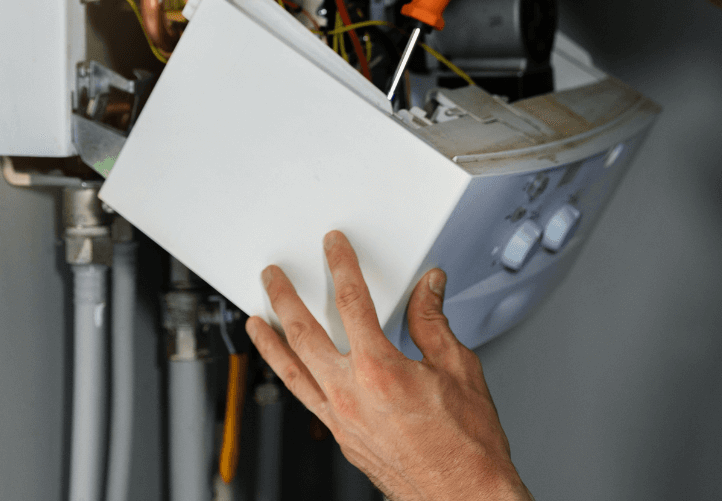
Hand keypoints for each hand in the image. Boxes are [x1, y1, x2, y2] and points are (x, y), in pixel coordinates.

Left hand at [245, 231, 533, 500]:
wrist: (464, 498)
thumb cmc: (466, 446)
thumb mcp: (458, 368)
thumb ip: (432, 321)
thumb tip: (428, 288)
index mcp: (380, 369)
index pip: (352, 301)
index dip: (341, 266)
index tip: (333, 247)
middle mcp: (351, 394)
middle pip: (304, 333)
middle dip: (284, 298)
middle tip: (272, 276)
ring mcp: (341, 419)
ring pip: (291, 371)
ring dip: (270, 341)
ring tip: (255, 319)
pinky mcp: (342, 438)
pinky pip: (305, 399)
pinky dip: (290, 377)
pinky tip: (287, 369)